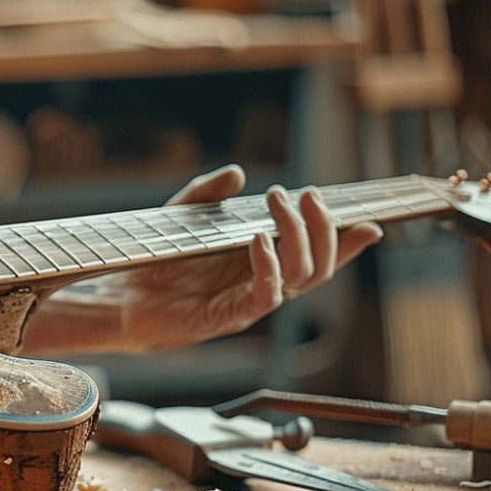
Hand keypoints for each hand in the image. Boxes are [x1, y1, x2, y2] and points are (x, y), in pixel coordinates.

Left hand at [23, 165, 382, 353]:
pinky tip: (260, 239)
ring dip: (299, 235)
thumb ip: (207, 195)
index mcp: (261, 264)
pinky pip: (264, 295)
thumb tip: (238, 173)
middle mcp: (262, 285)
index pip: (316, 256)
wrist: (121, 300)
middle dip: (324, 227)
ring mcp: (247, 303)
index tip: (369, 222)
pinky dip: (269, 265)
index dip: (346, 243)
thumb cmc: (156, 264)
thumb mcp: (181, 218)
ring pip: (301, 277)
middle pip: (320, 265)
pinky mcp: (227, 317)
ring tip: (282, 203)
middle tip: (306, 194)